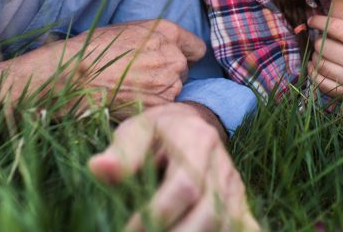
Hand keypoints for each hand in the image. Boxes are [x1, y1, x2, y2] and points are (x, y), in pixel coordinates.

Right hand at [15, 19, 205, 114]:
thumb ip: (155, 37)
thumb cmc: (94, 49)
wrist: (74, 76)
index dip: (185, 54)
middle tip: (141, 76)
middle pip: (183, 70)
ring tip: (132, 89)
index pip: (196, 47)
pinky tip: (130, 101)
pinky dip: (151, 107)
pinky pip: (163, 107)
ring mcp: (169, 83)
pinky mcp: (160, 106)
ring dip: (160, 92)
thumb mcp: (129, 30)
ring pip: (174, 89)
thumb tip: (166, 46)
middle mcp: (174, 56)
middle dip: (168, 73)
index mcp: (167, 31)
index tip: (174, 59)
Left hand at [88, 103, 258, 230]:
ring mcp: (233, 186)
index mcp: (197, 141)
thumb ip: (122, 153)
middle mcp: (221, 165)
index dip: (157, 214)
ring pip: (225, 223)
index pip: (185, 186)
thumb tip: (97, 168)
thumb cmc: (157, 131)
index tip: (128, 230)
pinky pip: (245, 225)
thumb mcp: (136, 131)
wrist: (192, 122)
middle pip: (210, 212)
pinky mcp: (239, 202)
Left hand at [306, 14, 342, 121]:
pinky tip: (315, 67)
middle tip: (321, 38)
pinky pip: (320, 82)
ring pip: (319, 63)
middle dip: (319, 39)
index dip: (320, 21)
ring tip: (318, 52)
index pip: (336, 27)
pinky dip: (313, 73)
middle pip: (323, 45)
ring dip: (315, 56)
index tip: (313, 19)